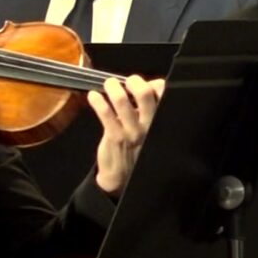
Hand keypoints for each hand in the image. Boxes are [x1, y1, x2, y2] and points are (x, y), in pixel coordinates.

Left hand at [90, 75, 163, 197]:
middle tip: (128, 81)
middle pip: (146, 96)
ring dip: (113, 88)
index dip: (155, 84)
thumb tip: (151, 83)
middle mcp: (149, 126)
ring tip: (109, 84)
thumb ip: (148, 107)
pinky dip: (98, 102)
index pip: (164, 97)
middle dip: (135, 82)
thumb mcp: (148, 128)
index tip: (145, 82)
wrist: (122, 177)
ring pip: (123, 102)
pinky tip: (93, 96)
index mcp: (158, 122)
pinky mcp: (115, 137)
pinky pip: (106, 114)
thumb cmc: (135, 147)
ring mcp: (132, 132)